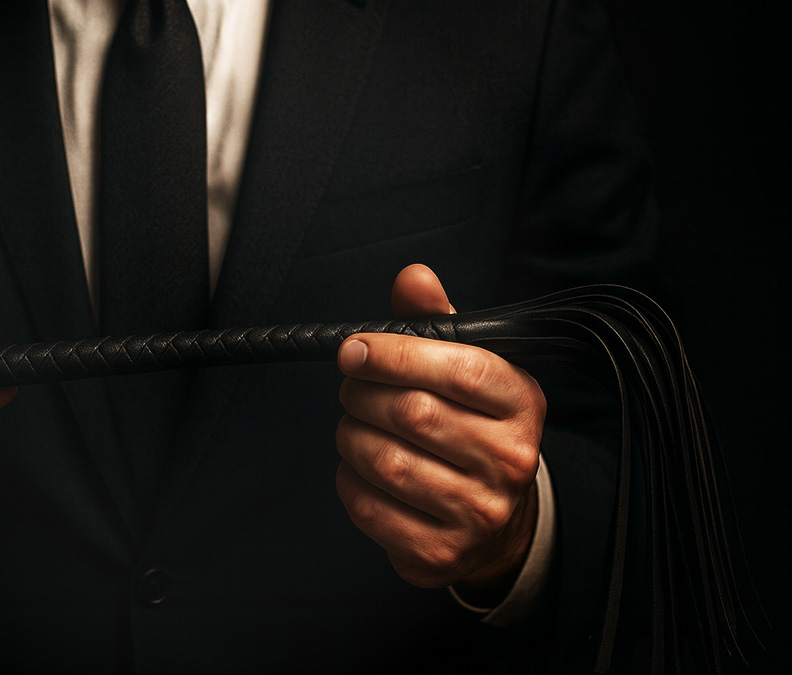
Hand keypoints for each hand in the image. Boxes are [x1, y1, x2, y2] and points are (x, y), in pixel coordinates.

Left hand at [334, 264, 543, 590]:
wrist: (496, 521)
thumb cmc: (470, 429)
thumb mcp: (465, 368)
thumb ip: (435, 321)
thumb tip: (414, 277)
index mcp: (522, 403)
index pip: (458, 368)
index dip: (394, 353)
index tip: (354, 349)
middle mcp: (510, 460)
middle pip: (412, 413)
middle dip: (362, 394)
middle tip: (351, 388)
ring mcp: (479, 512)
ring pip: (384, 461)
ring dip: (351, 437)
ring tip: (356, 427)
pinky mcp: (440, 552)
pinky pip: (368, 507)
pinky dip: (349, 481)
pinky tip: (360, 470)